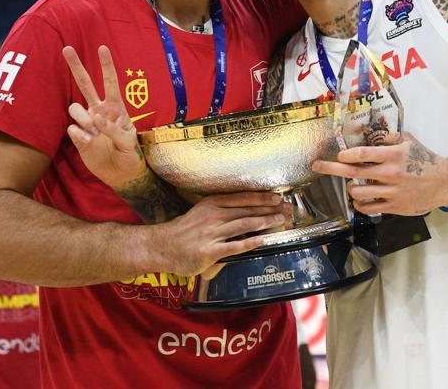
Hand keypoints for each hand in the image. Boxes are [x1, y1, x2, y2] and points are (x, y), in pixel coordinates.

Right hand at [63, 45, 146, 191]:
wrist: (120, 173)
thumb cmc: (129, 154)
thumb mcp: (129, 142)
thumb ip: (114, 129)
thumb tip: (96, 119)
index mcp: (116, 108)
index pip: (110, 82)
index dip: (106, 66)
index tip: (102, 48)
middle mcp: (99, 110)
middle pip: (85, 84)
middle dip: (76, 66)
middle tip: (67, 48)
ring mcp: (87, 122)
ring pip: (75, 108)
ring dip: (83, 118)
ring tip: (94, 133)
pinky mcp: (78, 135)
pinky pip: (72, 128)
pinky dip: (79, 134)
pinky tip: (88, 142)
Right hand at [149, 192, 286, 276]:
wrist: (161, 247)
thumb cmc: (183, 232)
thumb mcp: (200, 213)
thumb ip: (220, 212)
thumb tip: (243, 211)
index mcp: (211, 204)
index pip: (242, 197)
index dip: (262, 197)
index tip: (277, 196)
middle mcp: (213, 215)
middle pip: (247, 209)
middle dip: (270, 208)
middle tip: (287, 208)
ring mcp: (211, 233)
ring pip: (245, 224)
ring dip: (266, 221)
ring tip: (281, 221)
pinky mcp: (210, 251)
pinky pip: (236, 245)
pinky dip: (252, 242)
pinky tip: (265, 240)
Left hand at [312, 132, 447, 214]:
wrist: (445, 182)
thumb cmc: (425, 159)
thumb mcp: (408, 141)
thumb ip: (387, 137)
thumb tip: (367, 133)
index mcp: (394, 155)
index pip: (363, 154)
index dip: (346, 155)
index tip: (339, 155)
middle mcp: (391, 174)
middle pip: (354, 173)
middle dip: (331, 169)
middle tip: (317, 166)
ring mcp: (393, 191)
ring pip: (359, 193)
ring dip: (351, 188)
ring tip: (353, 185)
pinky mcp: (395, 206)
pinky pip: (369, 209)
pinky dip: (359, 205)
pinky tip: (361, 200)